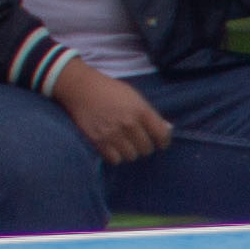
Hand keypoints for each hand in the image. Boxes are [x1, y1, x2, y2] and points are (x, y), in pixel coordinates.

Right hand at [49, 58, 170, 164]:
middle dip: (144, 146)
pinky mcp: (98, 141)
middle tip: (137, 140)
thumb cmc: (110, 91)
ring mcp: (113, 133)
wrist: (81, 88)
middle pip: (146, 149)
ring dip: (130, 151)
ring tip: (124, 143)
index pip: (162, 135)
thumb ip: (150, 114)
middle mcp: (129, 123)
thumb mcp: (135, 97)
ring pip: (132, 156)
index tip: (160, 142)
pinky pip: (115, 160)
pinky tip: (113, 146)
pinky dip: (116, 156)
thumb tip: (167, 129)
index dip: (163, 141)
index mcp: (140, 110)